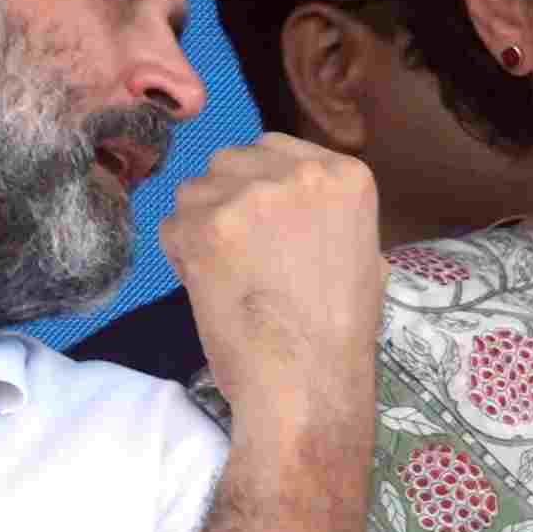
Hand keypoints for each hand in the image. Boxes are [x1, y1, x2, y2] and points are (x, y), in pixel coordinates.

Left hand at [159, 132, 386, 435]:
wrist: (308, 383)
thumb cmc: (339, 333)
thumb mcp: (361, 253)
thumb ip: (324, 213)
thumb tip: (291, 205)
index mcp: (345, 176)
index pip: (276, 148)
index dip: (259, 186)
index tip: (260, 224)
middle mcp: (299, 172)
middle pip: (232, 160)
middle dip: (227, 199)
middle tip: (238, 251)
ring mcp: (248, 195)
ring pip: (196, 190)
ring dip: (200, 226)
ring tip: (225, 274)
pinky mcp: (204, 225)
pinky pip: (171, 226)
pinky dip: (180, 256)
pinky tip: (208, 288)